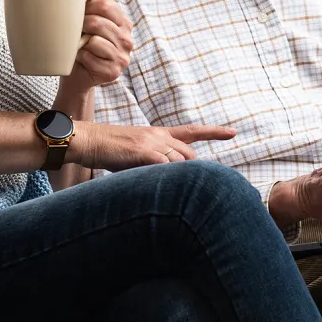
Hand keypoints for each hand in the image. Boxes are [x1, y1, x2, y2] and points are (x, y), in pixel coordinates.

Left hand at [63, 0, 133, 91]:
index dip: (86, 6)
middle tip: (74, 32)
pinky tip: (82, 60)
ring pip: (94, 40)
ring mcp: (123, 57)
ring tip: (80, 46)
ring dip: (80, 43)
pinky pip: (90, 57)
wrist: (77, 76)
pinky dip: (80, 57)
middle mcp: (128, 40)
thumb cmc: (81, 45)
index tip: (77, 13)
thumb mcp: (86, 20)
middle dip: (80, 25)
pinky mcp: (113, 72)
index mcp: (124, 23)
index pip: (106, 5)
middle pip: (98, 22)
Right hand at [69, 122, 235, 171]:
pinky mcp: (144, 152)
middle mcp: (159, 135)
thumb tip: (165, 174)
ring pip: (181, 161)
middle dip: (190, 170)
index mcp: (158, 133)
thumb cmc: (108, 150)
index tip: (233, 132)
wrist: (88, 140)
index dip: (214, 132)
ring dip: (179, 177)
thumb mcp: (134, 152)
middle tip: (180, 186)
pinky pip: (166, 166)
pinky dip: (168, 176)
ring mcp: (152, 142)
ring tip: (169, 190)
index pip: (191, 131)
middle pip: (189, 154)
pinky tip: (162, 186)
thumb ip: (152, 159)